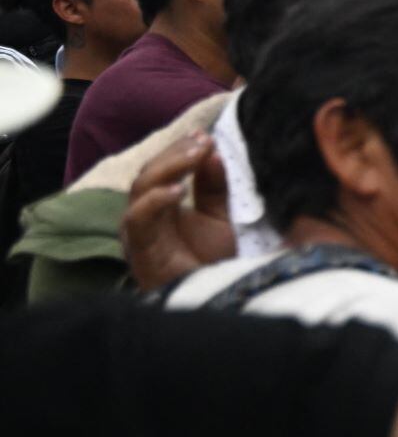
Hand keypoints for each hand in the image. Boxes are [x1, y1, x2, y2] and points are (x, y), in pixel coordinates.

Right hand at [122, 133, 237, 291]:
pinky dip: (154, 201)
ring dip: (167, 168)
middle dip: (176, 154)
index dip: (180, 150)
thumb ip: (215, 188)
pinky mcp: (139, 251)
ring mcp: (140, 233)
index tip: (205, 136)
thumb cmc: (213, 263)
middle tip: (202, 142)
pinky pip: (137, 221)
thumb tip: (213, 152)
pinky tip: (178, 191)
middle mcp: (146, 216)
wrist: (215, 300)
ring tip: (195, 155)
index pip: (163, 169)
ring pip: (140, 190)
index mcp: (162, 206)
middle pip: (150, 174)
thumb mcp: (221, 219)